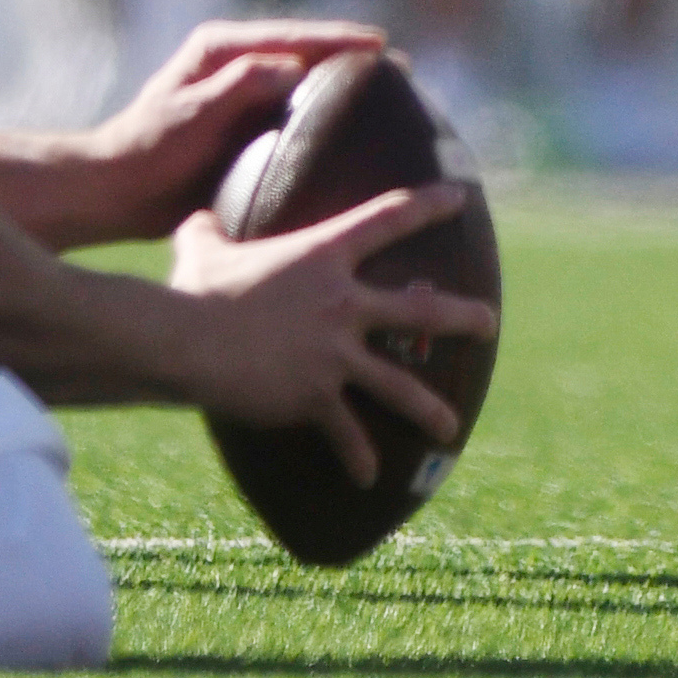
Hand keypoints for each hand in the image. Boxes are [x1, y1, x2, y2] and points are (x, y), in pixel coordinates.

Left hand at [39, 19, 385, 246]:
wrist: (117, 192)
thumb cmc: (147, 151)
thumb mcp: (190, 114)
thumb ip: (237, 86)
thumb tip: (291, 65)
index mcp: (221, 48)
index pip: (292, 36)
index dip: (338, 38)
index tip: (380, 44)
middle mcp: (236, 63)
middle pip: (304, 51)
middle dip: (349, 55)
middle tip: (399, 67)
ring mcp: (241, 94)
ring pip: (303, 81)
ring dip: (340, 85)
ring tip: (387, 96)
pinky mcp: (243, 124)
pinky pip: (292, 113)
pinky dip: (322, 116)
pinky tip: (350, 135)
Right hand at [164, 180, 495, 484]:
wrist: (187, 339)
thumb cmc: (195, 290)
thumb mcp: (201, 247)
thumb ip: (207, 230)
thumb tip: (195, 218)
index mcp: (324, 256)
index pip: (386, 220)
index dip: (427, 205)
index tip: (461, 198)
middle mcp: (342, 304)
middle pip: (417, 310)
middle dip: (460, 317)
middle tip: (491, 323)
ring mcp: (334, 353)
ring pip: (398, 384)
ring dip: (428, 408)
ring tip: (452, 428)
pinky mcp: (316, 396)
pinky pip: (346, 432)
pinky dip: (357, 457)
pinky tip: (368, 480)